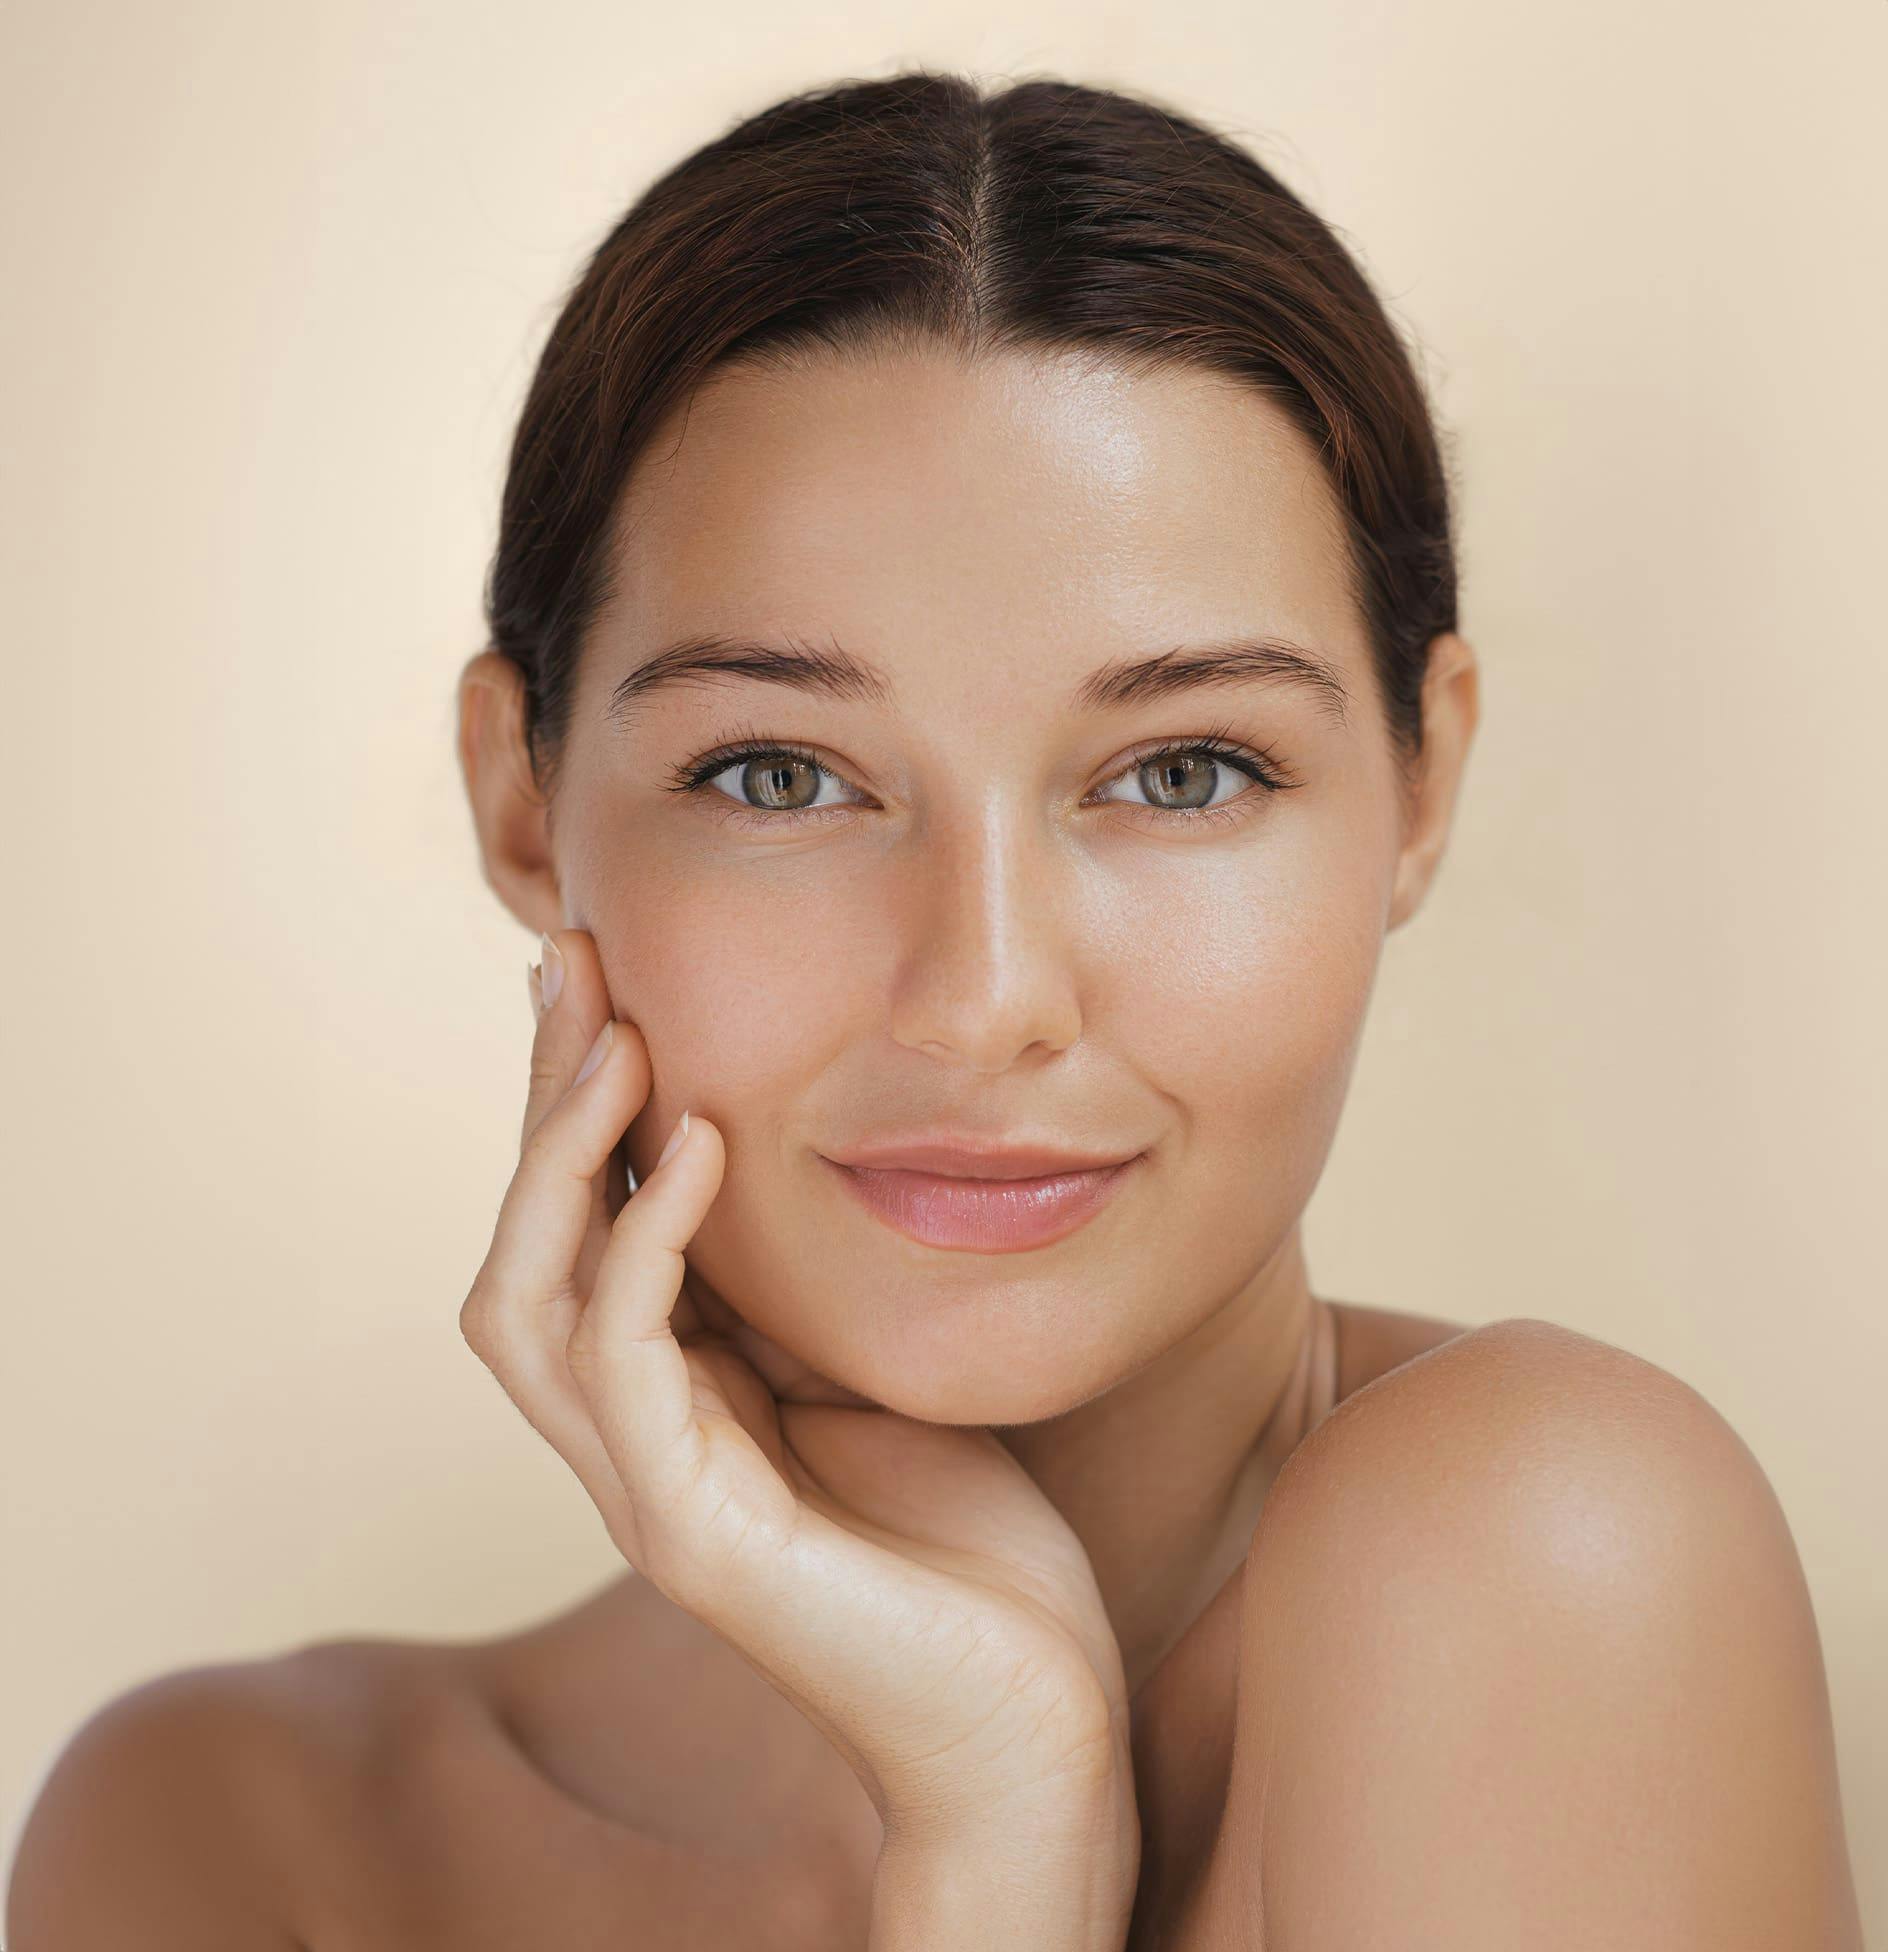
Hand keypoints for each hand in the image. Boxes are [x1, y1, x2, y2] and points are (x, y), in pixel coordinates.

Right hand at [460, 928, 1139, 1853]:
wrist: (1033, 1716)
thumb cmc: (969, 1543)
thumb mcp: (872, 1368)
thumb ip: (798, 1288)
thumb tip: (778, 1143)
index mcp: (673, 1399)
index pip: (581, 1228)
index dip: (578, 1103)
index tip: (602, 974)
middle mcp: (631, 1442)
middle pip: (522, 1247)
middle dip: (540, 1102)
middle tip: (572, 963)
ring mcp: (650, 1494)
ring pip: (527, 1303)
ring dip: (562, 1158)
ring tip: (620, 1040)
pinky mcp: (697, 1537)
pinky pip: (624, 1364)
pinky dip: (646, 1243)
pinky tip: (703, 1148)